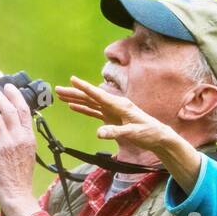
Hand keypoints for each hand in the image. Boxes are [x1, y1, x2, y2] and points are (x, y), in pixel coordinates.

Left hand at [0, 80, 39, 215]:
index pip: (24, 110)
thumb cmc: (20, 177)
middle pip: (8, 109)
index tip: (8, 86)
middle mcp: (19, 138)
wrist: (17, 194)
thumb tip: (19, 128)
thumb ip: (23, 140)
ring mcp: (6, 143)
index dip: (15, 95)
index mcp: (29, 138)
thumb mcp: (28, 155)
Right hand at [55, 76, 178, 152]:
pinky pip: (95, 112)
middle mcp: (114, 105)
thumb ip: (116, 132)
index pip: (99, 95)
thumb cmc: (149, 133)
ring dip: (76, 99)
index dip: (85, 88)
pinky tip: (74, 107)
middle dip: (74, 93)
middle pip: (91, 97)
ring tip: (61, 96)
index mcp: (120, 105)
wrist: (158, 136)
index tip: (72, 79)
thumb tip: (98, 133)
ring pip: (90, 103)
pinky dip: (84, 109)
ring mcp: (112, 111)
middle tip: (58, 89)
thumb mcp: (133, 134)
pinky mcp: (111, 118)